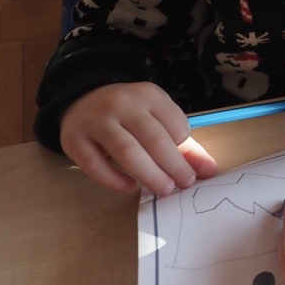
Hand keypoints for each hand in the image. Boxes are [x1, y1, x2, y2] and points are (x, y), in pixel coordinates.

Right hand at [58, 81, 217, 195]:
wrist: (83, 99)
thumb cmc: (130, 115)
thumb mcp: (158, 119)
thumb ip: (185, 145)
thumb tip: (210, 172)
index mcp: (148, 95)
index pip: (175, 123)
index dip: (183, 146)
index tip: (186, 162)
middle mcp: (122, 104)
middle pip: (154, 140)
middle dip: (174, 166)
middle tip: (184, 184)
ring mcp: (96, 121)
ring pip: (127, 152)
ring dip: (150, 175)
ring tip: (164, 189)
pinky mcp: (74, 140)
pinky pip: (95, 165)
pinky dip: (115, 180)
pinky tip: (130, 187)